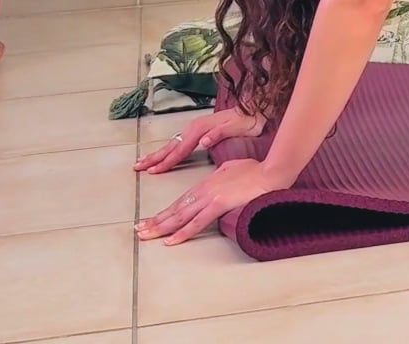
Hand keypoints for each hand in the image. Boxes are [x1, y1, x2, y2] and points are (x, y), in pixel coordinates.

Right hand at [133, 108, 264, 174]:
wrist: (257, 110)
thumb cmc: (248, 120)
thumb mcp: (237, 127)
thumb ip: (219, 134)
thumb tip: (203, 142)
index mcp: (202, 128)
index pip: (181, 148)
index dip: (168, 161)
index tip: (154, 171)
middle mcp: (196, 127)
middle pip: (172, 145)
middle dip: (154, 157)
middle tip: (137, 167)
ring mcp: (197, 129)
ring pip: (173, 144)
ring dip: (158, 154)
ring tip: (143, 163)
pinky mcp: (200, 131)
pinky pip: (180, 143)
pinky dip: (168, 150)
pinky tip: (164, 156)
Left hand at [136, 158, 286, 245]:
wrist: (270, 172)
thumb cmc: (256, 169)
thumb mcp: (232, 168)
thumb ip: (221, 175)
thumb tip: (217, 178)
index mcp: (206, 183)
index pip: (180, 201)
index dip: (164, 212)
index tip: (150, 220)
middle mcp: (204, 190)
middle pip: (175, 209)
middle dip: (155, 221)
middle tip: (139, 230)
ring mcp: (210, 197)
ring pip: (181, 216)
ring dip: (161, 227)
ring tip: (145, 235)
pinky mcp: (219, 204)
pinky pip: (197, 222)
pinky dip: (183, 232)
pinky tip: (171, 240)